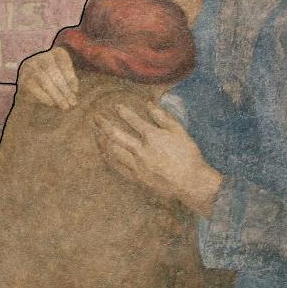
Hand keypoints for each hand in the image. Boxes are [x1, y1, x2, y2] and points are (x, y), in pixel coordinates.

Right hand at [17, 47, 77, 108]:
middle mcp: (40, 56)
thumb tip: (74, 91)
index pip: (63, 60)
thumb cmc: (53, 80)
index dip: (70, 76)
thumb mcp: (63, 76)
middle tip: (72, 102)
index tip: (76, 91)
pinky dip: (45, 97)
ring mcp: (30, 67)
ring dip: (56, 95)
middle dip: (64, 89)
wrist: (30, 84)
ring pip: (45, 81)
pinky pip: (35, 88)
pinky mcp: (24, 80)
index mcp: (54, 53)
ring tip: (65, 106)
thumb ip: (69, 80)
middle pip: (53, 71)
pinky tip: (52, 104)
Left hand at [94, 102, 222, 215]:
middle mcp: (141, 150)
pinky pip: (118, 167)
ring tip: (97, 134)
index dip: (123, 112)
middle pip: (116, 135)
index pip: (133, 120)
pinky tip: (104, 154)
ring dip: (103, 141)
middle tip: (96, 118)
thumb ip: (163, 117)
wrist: (190, 182)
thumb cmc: (188, 155)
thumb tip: (149, 104)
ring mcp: (137, 165)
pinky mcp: (137, 178)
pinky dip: (109, 159)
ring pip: (114, 151)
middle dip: (104, 124)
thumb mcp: (179, 132)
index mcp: (152, 136)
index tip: (116, 106)